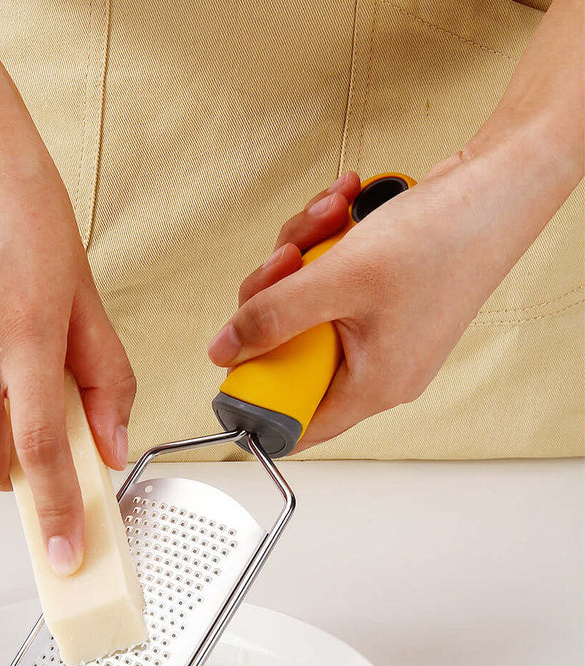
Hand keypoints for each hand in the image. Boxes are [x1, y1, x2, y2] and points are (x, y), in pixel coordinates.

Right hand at [0, 102, 134, 575]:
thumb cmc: (29, 215)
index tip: (66, 551)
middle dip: (13, 482)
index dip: (58, 510)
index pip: (41, 451)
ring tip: (13, 358)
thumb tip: (111, 440)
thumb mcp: (86, 298)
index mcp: (24, 338)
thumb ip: (105, 377)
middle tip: (40, 454)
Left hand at [208, 156, 546, 451]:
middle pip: (287, 351)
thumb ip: (273, 317)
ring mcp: (377, 330)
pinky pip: (326, 282)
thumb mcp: (340, 279)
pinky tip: (342, 210)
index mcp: (372, 385)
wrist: (496, 187)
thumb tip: (225, 350)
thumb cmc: (441, 238)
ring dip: (301, 255)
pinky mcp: (377, 297)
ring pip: (301, 306)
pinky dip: (324, 245)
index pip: (294, 421)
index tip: (235, 353)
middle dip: (276, 294)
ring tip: (330, 218)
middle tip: (290, 259)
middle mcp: (376, 365)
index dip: (256, 396)